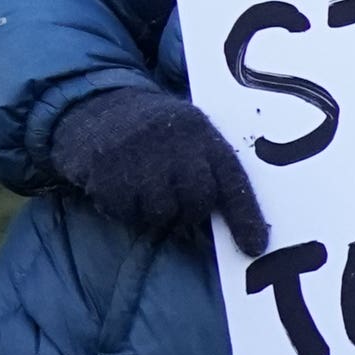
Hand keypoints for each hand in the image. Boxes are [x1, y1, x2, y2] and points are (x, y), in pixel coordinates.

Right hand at [48, 86, 268, 253]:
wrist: (100, 105)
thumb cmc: (156, 137)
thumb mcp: (190, 141)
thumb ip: (208, 174)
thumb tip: (225, 231)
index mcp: (204, 135)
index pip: (234, 181)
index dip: (246, 218)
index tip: (254, 249)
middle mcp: (177, 141)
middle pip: (197, 202)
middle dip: (188, 214)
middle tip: (172, 205)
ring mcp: (140, 152)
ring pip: (160, 213)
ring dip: (152, 214)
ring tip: (142, 192)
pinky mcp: (106, 165)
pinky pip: (123, 211)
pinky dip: (121, 210)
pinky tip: (118, 188)